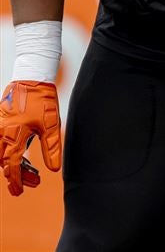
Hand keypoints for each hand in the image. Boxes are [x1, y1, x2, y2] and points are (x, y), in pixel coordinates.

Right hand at [0, 80, 61, 195]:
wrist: (32, 79)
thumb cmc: (43, 101)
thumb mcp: (52, 126)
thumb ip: (51, 149)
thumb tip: (54, 169)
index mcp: (14, 135)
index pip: (11, 164)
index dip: (16, 180)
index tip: (20, 191)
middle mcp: (2, 133)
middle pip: (4, 162)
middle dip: (16, 175)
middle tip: (31, 185)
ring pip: (1, 154)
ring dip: (14, 165)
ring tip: (32, 174)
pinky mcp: (0, 123)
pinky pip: (0, 143)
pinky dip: (10, 153)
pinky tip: (24, 158)